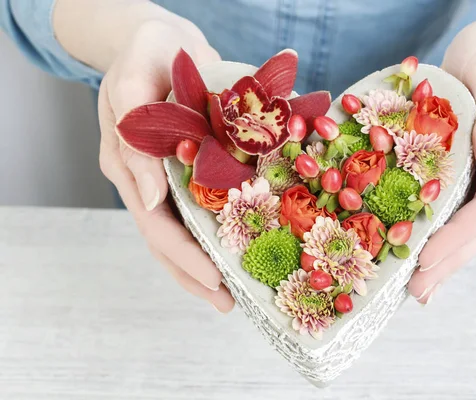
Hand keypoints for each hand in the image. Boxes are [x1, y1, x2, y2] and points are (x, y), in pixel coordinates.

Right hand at [97, 20, 234, 311]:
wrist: (162, 38)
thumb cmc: (143, 55)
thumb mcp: (131, 85)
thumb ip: (134, 142)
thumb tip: (151, 200)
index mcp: (129, 169)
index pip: (156, 228)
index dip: (184, 258)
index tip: (215, 280)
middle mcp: (149, 180)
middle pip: (170, 241)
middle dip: (198, 275)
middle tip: (230, 303)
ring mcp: (169, 176)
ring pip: (187, 231)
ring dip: (210, 262)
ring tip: (237, 291)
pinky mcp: (192, 166)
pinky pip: (206, 206)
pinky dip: (223, 229)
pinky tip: (244, 244)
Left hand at [407, 15, 475, 303]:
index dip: (459, 232)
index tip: (427, 257)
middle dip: (451, 260)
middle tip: (417, 290)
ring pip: (475, 227)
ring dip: (449, 260)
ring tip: (419, 290)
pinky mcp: (473, 174)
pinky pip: (461, 213)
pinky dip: (444, 239)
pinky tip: (425, 259)